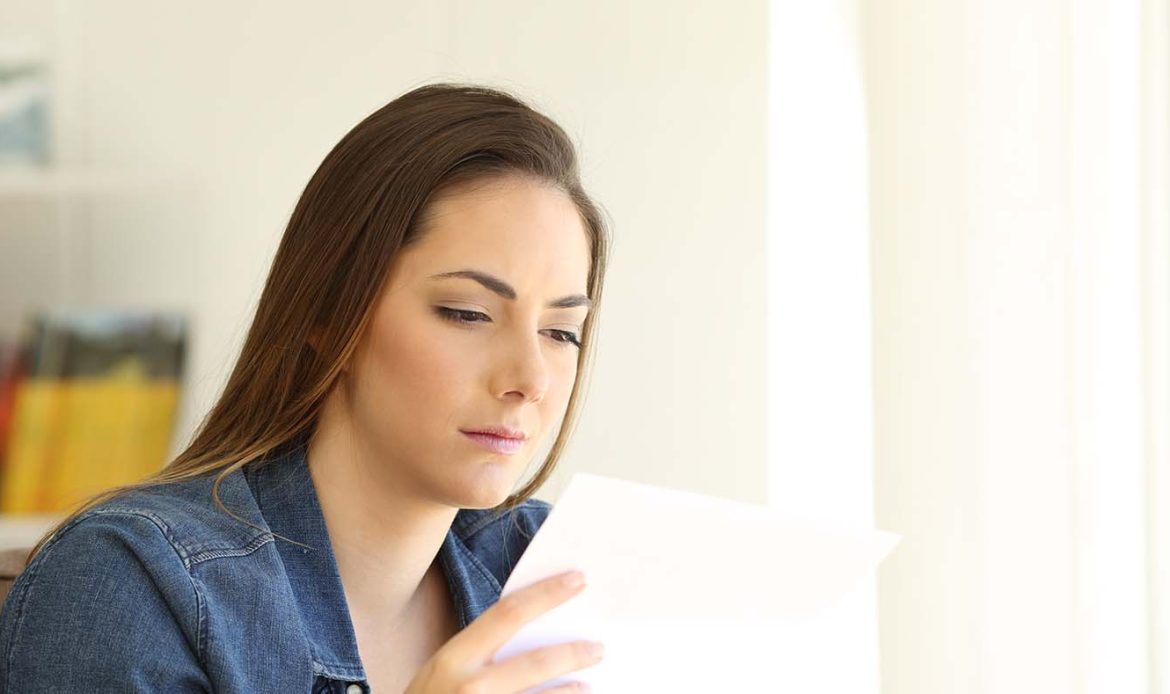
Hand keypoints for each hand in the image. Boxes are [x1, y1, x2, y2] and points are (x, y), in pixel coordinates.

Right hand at [404, 570, 602, 692]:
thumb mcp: (443, 670)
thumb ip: (481, 652)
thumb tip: (537, 630)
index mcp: (455, 657)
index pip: (509, 612)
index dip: (547, 593)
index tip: (578, 580)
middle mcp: (469, 686)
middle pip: (537, 661)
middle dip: (574, 652)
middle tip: (598, 646)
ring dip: (572, 691)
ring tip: (587, 685)